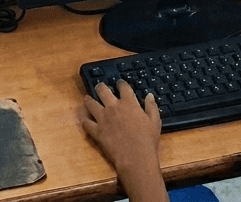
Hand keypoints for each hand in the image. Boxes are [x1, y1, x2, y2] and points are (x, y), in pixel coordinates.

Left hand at [81, 81, 167, 201]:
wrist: (136, 158)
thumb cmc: (147, 140)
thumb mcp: (155, 121)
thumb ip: (151, 106)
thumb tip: (149, 96)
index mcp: (128, 103)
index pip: (123, 86)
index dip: (120, 83)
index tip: (119, 83)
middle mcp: (113, 107)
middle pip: (102, 90)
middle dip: (100, 86)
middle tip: (100, 87)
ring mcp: (103, 119)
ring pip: (91, 103)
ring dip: (88, 100)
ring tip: (87, 98)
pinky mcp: (97, 132)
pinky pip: (87, 124)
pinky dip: (85, 121)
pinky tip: (86, 121)